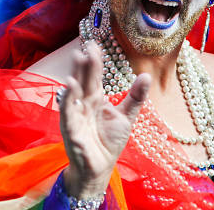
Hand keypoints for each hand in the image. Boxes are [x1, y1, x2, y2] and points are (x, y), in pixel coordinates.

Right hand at [59, 41, 149, 198]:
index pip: (94, 75)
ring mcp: (76, 114)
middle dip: (85, 63)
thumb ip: (135, 96)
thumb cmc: (109, 141)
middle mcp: (84, 103)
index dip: (95, 61)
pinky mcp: (70, 128)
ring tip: (78, 58)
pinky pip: (68, 111)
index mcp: (96, 98)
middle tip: (87, 46)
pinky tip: (69, 85)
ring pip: (74, 91)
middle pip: (84, 79)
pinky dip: (68, 99)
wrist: (100, 168)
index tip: (95, 44)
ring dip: (75, 74)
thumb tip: (146, 74)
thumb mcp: (126, 116)